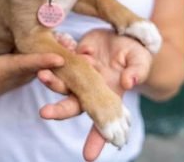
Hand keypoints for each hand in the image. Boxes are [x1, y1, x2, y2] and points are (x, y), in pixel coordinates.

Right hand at [0, 5, 64, 101]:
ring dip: (62, 56)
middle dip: (59, 55)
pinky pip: (48, 67)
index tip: (60, 59)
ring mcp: (29, 76)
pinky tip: (71, 44)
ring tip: (74, 41)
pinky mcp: (33, 74)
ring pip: (49, 68)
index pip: (27, 64)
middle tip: (72, 42)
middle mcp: (21, 75)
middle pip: (44, 65)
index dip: (43, 61)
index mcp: (7, 69)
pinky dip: (59, 57)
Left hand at [37, 29, 152, 160]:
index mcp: (108, 96)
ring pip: (60, 82)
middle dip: (58, 111)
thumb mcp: (141, 60)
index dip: (96, 140)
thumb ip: (137, 71)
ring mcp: (76, 73)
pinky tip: (60, 42)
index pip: (101, 122)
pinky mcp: (68, 56)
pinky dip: (56, 53)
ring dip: (51, 80)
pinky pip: (59, 57)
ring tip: (42, 74)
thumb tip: (129, 82)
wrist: (120, 34)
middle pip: (71, 104)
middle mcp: (88, 89)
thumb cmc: (135, 53)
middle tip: (44, 113)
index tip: (88, 157)